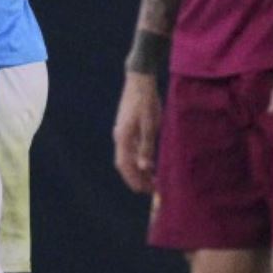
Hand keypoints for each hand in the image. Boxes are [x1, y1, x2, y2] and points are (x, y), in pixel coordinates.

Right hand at [112, 72, 162, 193]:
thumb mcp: (150, 125)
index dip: (134, 180)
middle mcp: (120, 138)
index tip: (145, 191)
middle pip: (125, 164)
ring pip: (128, 158)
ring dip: (138, 170)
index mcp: (123, 138)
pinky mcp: (127, 129)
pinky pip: (131, 150)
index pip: (125, 166)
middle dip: (137, 178)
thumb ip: (146, 146)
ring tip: (152, 179)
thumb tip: (144, 167)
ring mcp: (122, 133)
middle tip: (152, 189)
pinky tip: (150, 163)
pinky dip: (139, 160)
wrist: (139, 81)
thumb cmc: (146, 102)